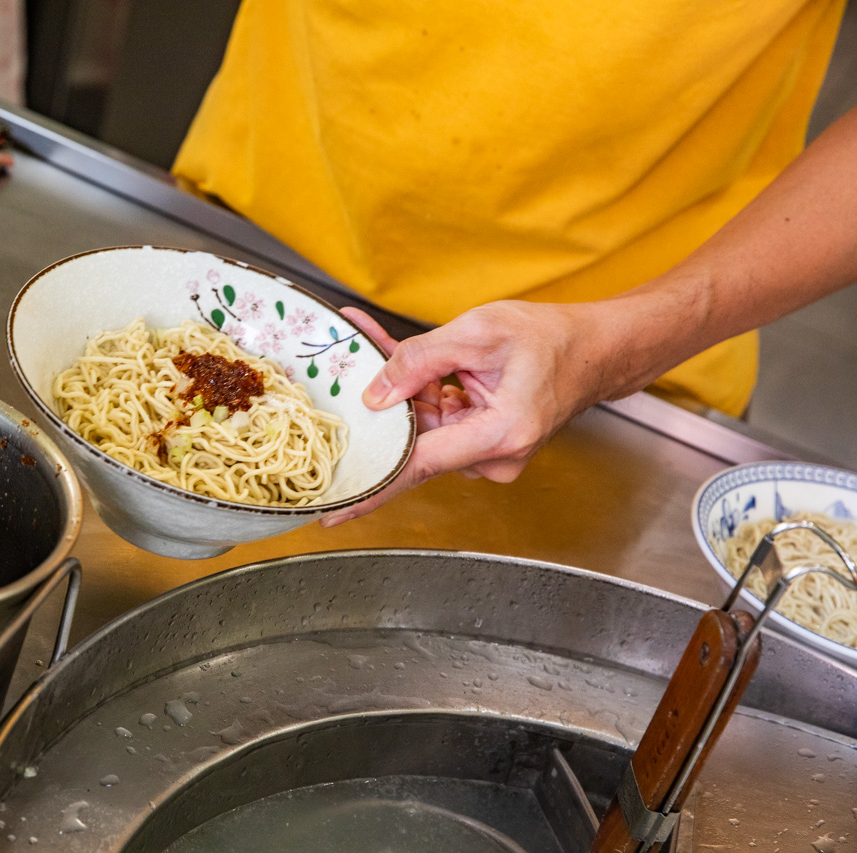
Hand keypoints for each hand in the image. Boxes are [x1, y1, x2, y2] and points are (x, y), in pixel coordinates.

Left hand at [321, 301, 606, 525]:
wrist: (595, 349)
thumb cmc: (550, 338)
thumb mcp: (478, 332)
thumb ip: (420, 360)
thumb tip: (375, 395)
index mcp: (498, 435)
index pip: (418, 468)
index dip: (371, 489)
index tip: (333, 513)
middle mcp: (493, 458)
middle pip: (414, 442)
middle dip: (379, 408)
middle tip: (344, 366)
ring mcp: (488, 456)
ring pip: (423, 431)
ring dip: (401, 396)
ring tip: (376, 347)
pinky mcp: (482, 445)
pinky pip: (438, 424)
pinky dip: (420, 397)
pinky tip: (404, 367)